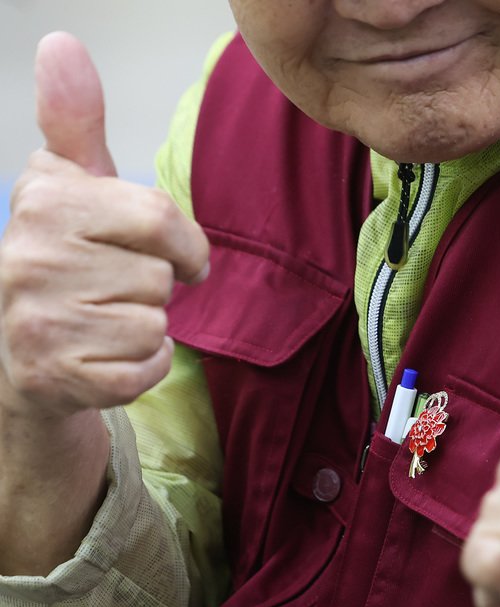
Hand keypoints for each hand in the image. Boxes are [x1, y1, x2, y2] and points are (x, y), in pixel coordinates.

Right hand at [0, 33, 209, 422]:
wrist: (22, 351)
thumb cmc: (68, 262)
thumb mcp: (72, 186)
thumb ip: (74, 121)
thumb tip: (63, 44)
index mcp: (42, 201)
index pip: (158, 216)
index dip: (181, 243)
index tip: (167, 252)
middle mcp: (28, 257)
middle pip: (160, 275)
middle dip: (154, 286)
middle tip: (113, 289)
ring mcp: (38, 320)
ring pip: (155, 323)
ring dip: (146, 328)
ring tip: (103, 320)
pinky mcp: (57, 374)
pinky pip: (145, 367)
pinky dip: (142, 367)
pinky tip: (106, 355)